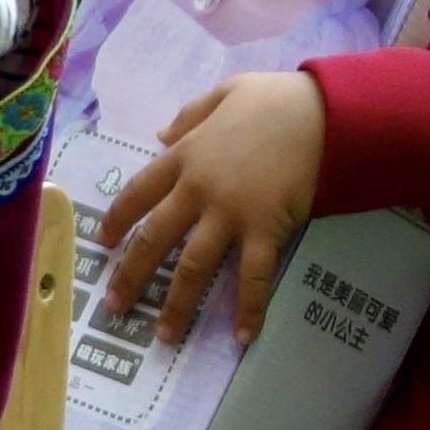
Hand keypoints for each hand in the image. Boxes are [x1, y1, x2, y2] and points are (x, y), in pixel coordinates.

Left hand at [96, 69, 327, 345]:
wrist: (326, 112)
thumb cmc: (278, 100)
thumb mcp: (224, 93)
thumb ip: (190, 116)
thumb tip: (160, 135)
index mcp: (184, 157)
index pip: (137, 194)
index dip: (117, 220)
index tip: (103, 243)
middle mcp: (198, 190)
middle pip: (154, 238)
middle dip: (131, 275)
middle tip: (114, 306)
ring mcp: (230, 213)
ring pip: (193, 266)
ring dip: (177, 304)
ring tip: (165, 336)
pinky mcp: (266, 228)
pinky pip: (253, 276)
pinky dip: (249, 307)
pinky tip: (243, 335)